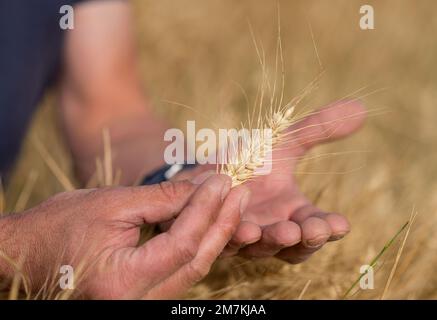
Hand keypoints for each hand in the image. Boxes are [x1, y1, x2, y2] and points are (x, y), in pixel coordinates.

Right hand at [0, 174, 249, 298]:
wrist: (26, 253)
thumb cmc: (59, 225)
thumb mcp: (112, 204)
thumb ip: (162, 198)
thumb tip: (205, 186)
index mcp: (120, 281)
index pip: (182, 244)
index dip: (207, 210)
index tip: (223, 180)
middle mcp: (134, 302)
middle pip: (195, 262)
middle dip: (221, 223)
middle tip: (239, 191)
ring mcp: (140, 304)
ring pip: (192, 269)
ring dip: (214, 234)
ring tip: (231, 202)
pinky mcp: (143, 297)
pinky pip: (179, 272)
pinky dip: (196, 245)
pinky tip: (210, 221)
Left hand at [221, 101, 365, 262]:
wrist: (209, 166)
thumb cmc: (250, 159)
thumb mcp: (283, 143)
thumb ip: (316, 130)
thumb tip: (360, 108)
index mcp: (293, 213)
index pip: (317, 226)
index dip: (330, 228)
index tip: (342, 224)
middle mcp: (272, 230)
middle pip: (294, 246)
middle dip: (306, 240)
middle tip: (314, 230)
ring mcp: (245, 237)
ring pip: (261, 248)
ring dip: (271, 241)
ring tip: (280, 231)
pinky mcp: (217, 236)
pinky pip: (226, 242)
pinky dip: (233, 235)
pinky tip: (239, 226)